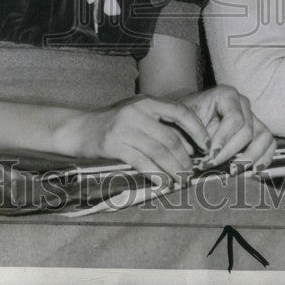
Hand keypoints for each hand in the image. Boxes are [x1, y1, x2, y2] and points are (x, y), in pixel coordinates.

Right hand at [63, 96, 209, 187]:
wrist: (79, 129)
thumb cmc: (113, 123)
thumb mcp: (136, 113)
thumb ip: (158, 122)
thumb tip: (188, 145)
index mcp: (146, 102)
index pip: (180, 112)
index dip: (197, 129)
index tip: (205, 145)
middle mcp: (137, 112)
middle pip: (170, 137)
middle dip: (184, 158)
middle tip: (191, 172)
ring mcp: (125, 128)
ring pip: (158, 151)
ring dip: (173, 169)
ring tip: (181, 180)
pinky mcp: (114, 144)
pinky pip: (141, 162)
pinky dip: (155, 174)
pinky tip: (162, 183)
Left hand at [179, 85, 275, 172]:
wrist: (187, 119)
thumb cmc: (185, 117)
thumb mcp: (183, 119)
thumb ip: (192, 130)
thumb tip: (207, 149)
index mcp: (226, 95)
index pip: (234, 119)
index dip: (224, 139)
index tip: (210, 154)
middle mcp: (243, 103)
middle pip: (248, 131)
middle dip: (230, 152)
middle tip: (213, 165)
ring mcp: (252, 117)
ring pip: (264, 137)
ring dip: (251, 157)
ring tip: (234, 171)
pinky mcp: (257, 131)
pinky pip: (270, 144)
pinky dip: (265, 158)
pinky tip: (253, 170)